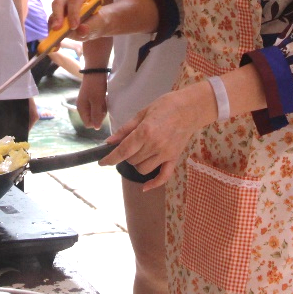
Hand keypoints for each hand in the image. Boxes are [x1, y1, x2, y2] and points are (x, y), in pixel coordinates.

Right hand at [50, 0, 111, 40]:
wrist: (93, 24)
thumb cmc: (95, 21)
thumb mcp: (96, 24)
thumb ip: (90, 26)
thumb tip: (82, 29)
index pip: (74, 0)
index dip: (73, 12)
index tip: (74, 26)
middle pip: (58, 2)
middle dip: (57, 15)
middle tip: (57, 28)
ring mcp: (60, 8)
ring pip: (52, 13)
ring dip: (52, 25)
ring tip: (54, 38)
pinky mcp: (55, 17)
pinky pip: (50, 25)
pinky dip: (51, 35)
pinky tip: (56, 46)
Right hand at [77, 71, 108, 128]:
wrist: (96, 70)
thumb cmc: (96, 86)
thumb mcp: (97, 102)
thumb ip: (96, 115)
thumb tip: (96, 128)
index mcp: (81, 109)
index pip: (88, 123)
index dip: (96, 121)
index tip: (101, 112)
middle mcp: (83, 106)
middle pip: (93, 118)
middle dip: (100, 114)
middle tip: (103, 104)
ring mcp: (87, 101)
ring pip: (96, 112)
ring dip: (102, 108)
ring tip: (104, 99)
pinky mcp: (92, 97)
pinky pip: (98, 105)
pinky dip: (102, 103)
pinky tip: (104, 96)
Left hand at [100, 83, 214, 190]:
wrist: (190, 108)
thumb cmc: (165, 106)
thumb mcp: (142, 113)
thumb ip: (125, 129)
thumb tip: (109, 142)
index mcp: (145, 132)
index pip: (123, 151)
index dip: (110, 159)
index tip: (101, 163)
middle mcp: (154, 145)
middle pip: (132, 161)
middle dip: (126, 156)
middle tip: (129, 146)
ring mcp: (165, 154)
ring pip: (143, 169)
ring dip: (137, 164)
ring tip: (140, 153)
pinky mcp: (174, 158)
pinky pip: (163, 177)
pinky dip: (153, 184)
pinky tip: (145, 188)